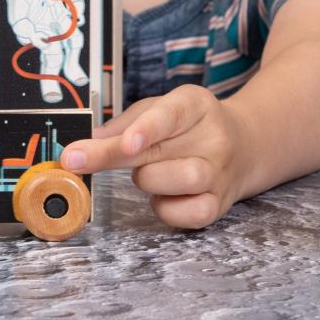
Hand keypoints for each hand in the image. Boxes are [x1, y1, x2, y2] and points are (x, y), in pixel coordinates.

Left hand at [59, 85, 247, 229]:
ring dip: (148, 180)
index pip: (171, 114)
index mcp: (196, 105)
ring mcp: (219, 172)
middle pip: (161, 151)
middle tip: (74, 160)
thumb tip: (87, 143)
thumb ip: (123, 124)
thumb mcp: (159, 110)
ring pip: (180, 180)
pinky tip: (164, 196)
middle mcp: (213, 137)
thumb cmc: (188, 128)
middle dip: (111, 157)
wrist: (244, 148)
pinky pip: (187, 214)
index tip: (124, 144)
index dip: (147, 129)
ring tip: (148, 175)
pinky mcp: (219, 204)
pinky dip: (165, 209)